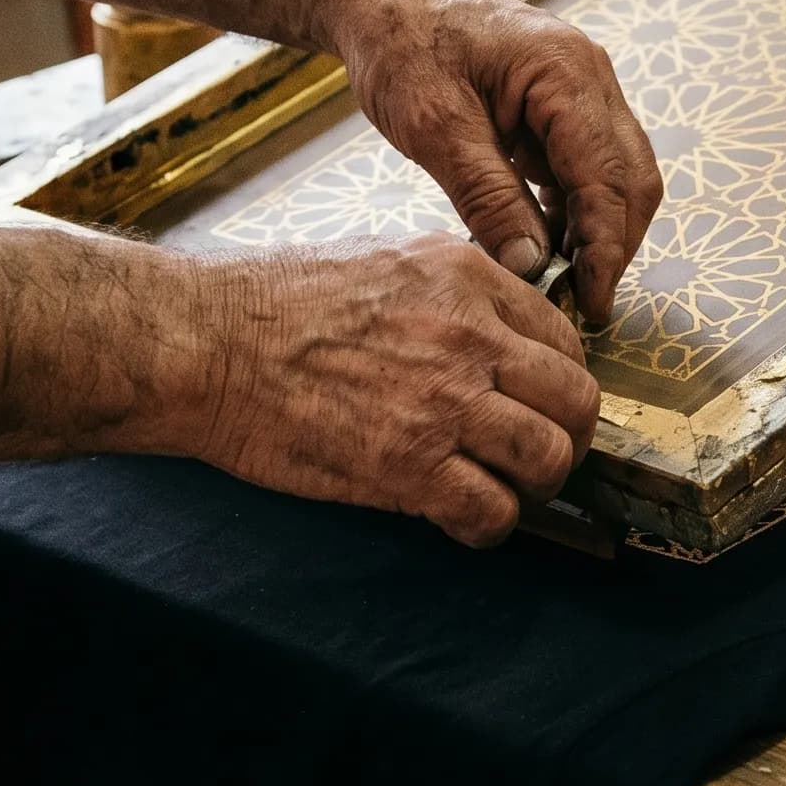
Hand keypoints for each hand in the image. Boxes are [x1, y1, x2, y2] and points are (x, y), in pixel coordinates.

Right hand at [194, 233, 601, 545]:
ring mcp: (444, 403)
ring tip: (504, 488)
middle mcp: (470, 336)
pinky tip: (464, 518)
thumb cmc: (278, 302)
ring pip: (548, 458)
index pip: (565, 339)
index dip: (560, 382)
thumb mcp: (388, 259)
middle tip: (539, 455)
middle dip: (568, 436)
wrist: (209, 343)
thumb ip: (454, 291)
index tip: (543, 405)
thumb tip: (495, 331)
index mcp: (467, 278)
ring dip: (534, 484)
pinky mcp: (409, 465)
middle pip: (576, 401)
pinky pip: (490, 511)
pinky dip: (488, 526)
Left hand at [335, 0, 662, 326]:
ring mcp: (581, 89)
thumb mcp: (435, 126)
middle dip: (612, 245)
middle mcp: (590, 76)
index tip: (592, 303)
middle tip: (582, 304)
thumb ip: (487, 196)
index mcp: (566, 71)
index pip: (609, 177)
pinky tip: (542, 243)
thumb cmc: (402, 43)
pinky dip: (571, 210)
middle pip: (631, 178)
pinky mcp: (561, 105)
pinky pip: (584, 166)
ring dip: (594, 230)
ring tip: (559, 283)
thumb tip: (532, 266)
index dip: (606, 248)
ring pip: (615, 176)